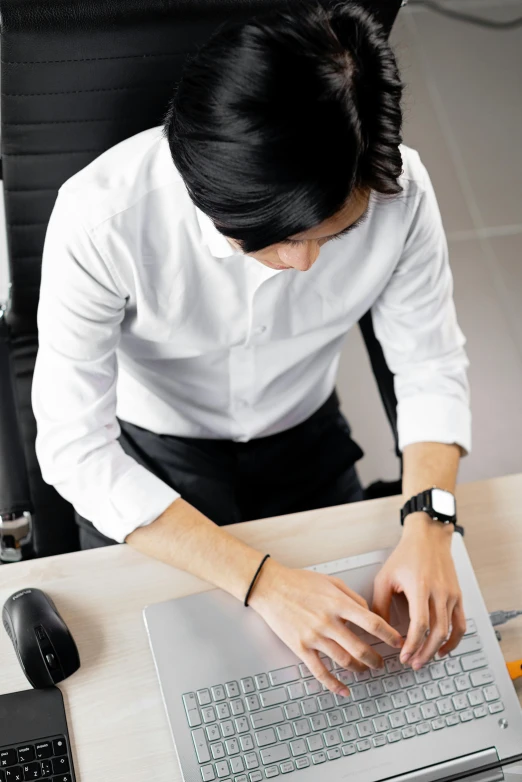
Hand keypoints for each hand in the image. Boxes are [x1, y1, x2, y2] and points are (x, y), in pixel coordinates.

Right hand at [248, 559, 403, 695]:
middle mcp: (328, 621)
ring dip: (359, 669)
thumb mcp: (332, 582)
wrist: (270, 587)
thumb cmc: (299, 582)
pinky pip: (320, 672)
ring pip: (344, 661)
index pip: (372, 623)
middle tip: (382, 662)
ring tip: (365, 670)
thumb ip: (352, 597)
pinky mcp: (301, 647)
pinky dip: (334, 685)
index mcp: (339, 604)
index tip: (398, 643)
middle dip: (376, 659)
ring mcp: (314, 636)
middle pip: (361, 648)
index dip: (390, 636)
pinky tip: (343, 690)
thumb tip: (368, 613)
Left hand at [372, 513, 465, 668]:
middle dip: (424, 652)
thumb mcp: (385, 576)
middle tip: (413, 663)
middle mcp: (439, 592)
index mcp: (420, 587)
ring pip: (449, 631)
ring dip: (437, 650)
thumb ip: (380, 603)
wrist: (428, 538)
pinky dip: (454, 640)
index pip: (420, 624)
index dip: (412, 644)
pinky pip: (460, 624)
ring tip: (425, 659)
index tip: (404, 655)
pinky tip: (443, 649)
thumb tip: (378, 628)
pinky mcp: (457, 596)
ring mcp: (451, 595)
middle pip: (436, 632)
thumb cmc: (406, 555)